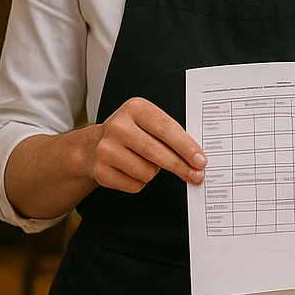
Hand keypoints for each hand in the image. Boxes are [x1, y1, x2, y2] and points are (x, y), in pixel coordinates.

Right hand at [87, 97, 205, 192]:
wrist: (93, 145)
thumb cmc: (131, 133)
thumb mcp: (149, 123)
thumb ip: (172, 135)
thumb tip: (196, 158)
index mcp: (135, 109)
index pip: (166, 129)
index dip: (186, 147)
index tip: (200, 160)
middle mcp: (118, 126)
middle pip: (157, 152)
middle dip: (180, 166)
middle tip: (195, 175)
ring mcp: (106, 149)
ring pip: (147, 172)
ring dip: (153, 172)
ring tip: (144, 161)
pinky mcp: (101, 171)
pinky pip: (135, 185)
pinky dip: (139, 182)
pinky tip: (131, 170)